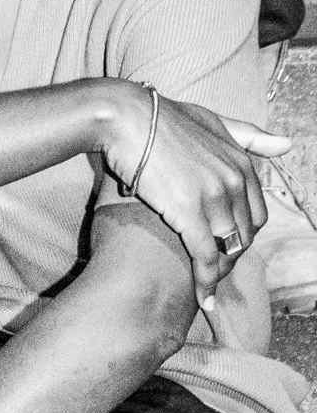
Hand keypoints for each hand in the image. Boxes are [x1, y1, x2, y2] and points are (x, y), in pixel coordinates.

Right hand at [100, 81, 286, 312]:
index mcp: (241, 163)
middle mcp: (234, 181)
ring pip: (228, 249)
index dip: (243, 235)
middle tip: (215, 271)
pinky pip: (205, 256)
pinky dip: (205, 280)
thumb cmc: (161, 116)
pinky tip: (200, 295)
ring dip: (220, 272)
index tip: (227, 247)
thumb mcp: (211, 120)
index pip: (255, 213)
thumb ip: (248, 135)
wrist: (124, 116)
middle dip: (232, 256)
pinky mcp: (189, 213)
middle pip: (244, 235)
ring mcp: (213, 197)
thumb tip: (287, 145)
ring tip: (207, 286)